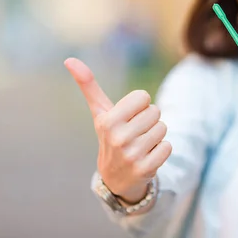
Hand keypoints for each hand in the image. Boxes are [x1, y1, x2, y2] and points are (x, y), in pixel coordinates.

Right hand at [64, 58, 171, 202]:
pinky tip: (148, 156)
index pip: (143, 96)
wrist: (115, 178)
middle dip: (149, 120)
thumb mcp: (100, 112)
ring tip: (141, 144)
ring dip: (156, 135)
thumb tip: (69, 59)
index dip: (140, 105)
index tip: (129, 117)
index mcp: (107, 121)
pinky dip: (162, 150)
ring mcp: (132, 155)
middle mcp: (118, 138)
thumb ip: (88, 85)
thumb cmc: (110, 136)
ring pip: (163, 128)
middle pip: (155, 111)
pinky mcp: (146, 169)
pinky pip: (168, 147)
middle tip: (135, 133)